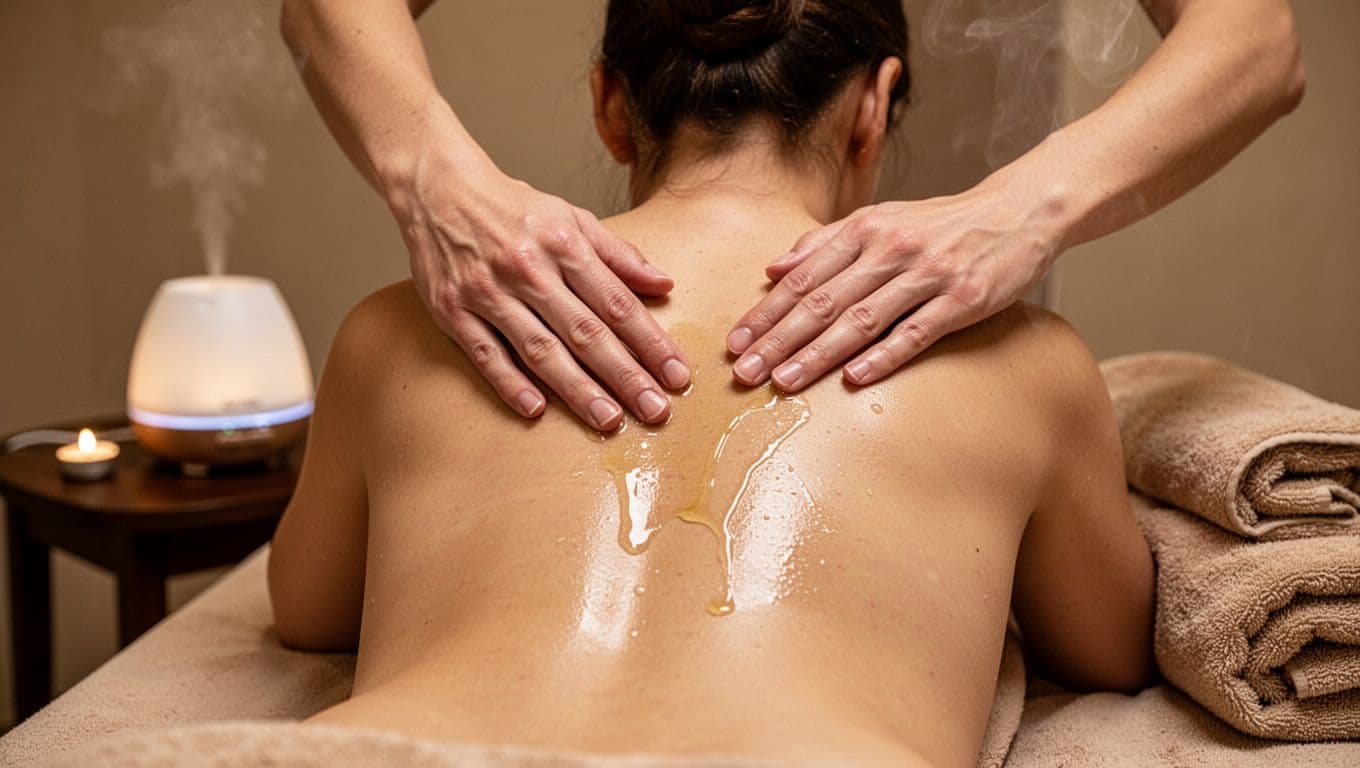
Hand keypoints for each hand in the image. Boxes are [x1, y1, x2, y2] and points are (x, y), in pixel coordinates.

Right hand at [390, 142, 690, 431]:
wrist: (438, 188)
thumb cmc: (513, 208)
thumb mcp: (572, 217)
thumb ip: (619, 254)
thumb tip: (664, 285)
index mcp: (563, 244)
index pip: (616, 302)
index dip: (650, 342)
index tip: (677, 373)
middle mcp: (528, 269)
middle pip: (585, 332)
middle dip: (624, 375)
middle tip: (655, 410)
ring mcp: (488, 292)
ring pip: (540, 349)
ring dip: (577, 388)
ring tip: (608, 419)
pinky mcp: (453, 310)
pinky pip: (486, 354)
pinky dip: (510, 383)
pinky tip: (537, 410)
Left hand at [725, 183, 1060, 389]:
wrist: (1018, 211)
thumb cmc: (941, 224)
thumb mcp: (880, 219)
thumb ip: (825, 242)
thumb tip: (773, 267)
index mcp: (864, 230)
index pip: (802, 277)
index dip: (766, 312)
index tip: (735, 343)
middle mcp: (890, 250)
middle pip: (823, 301)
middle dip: (778, 339)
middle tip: (745, 372)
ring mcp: (927, 275)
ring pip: (861, 319)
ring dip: (818, 354)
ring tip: (784, 382)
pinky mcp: (962, 299)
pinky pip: (916, 332)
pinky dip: (884, 355)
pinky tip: (855, 379)